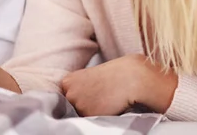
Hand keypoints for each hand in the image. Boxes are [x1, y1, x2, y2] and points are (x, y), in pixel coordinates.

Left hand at [61, 54, 177, 116]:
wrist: (129, 77)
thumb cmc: (112, 75)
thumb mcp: (88, 77)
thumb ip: (78, 89)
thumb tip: (74, 102)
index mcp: (66, 82)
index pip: (67, 98)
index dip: (80, 98)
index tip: (91, 93)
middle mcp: (68, 93)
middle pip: (73, 107)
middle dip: (84, 105)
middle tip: (100, 96)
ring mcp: (77, 104)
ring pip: (82, 114)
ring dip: (91, 111)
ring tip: (105, 99)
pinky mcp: (89, 114)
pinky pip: (91, 120)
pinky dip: (100, 116)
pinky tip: (109, 106)